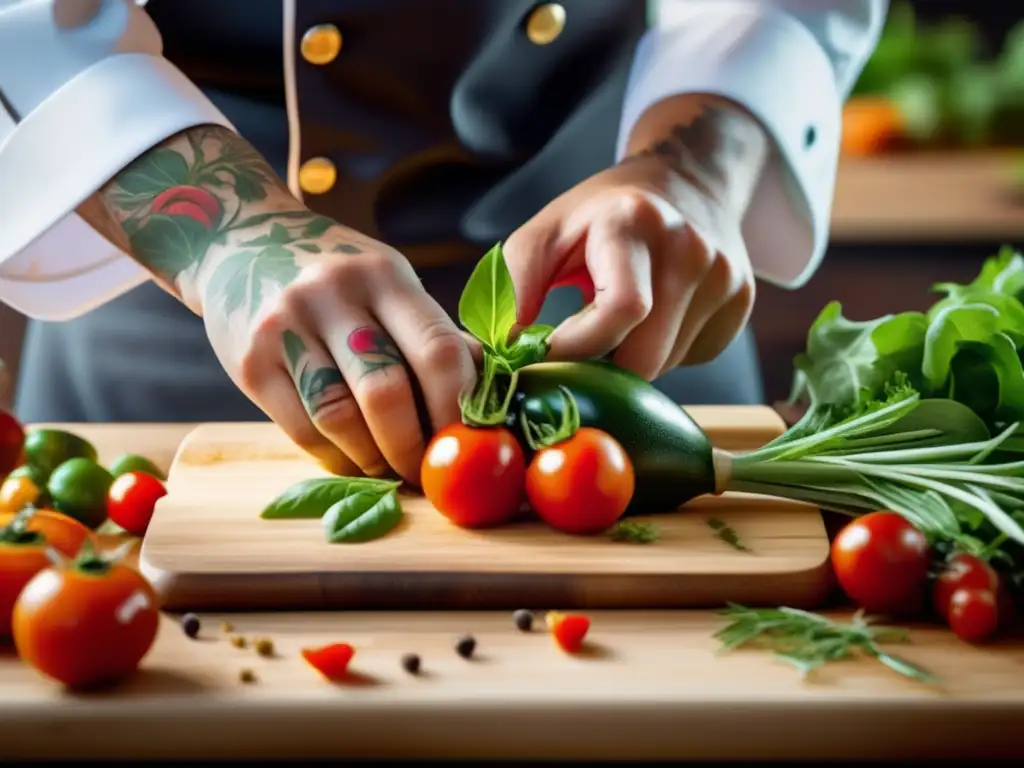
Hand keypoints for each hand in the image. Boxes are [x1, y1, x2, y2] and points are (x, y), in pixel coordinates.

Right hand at [200, 216, 475, 482]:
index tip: (470, 443)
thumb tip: (488, 399)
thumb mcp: (389, 283)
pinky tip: (353, 460)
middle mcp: (332, 295)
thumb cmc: (337, 277)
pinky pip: (301, 431)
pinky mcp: (249, 362)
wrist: (238, 243)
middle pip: (385, 392)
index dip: (460, 408)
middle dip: (414, 447)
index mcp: (384, 275)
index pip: (437, 349)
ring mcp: (285, 327)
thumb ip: (432, 334)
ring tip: (390, 470)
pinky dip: (336, 459)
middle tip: (428, 471)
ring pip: (339, 419)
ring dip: (373, 460)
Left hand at [504, 95, 766, 379]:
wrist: (686, 180)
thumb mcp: (547, 231)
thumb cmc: (601, 214)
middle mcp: (691, 248)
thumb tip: (502, 351)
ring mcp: (726, 276)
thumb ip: (515, 286)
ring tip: (614, 325)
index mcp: (635, 223)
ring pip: (668, 364)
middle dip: (603, 368)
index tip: (545, 355)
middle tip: (576, 353)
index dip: (576, 348)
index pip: (618, 312)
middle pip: (648, 355)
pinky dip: (662, 352)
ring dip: (630, 362)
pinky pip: (693, 356)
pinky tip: (652, 320)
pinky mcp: (742, 301)